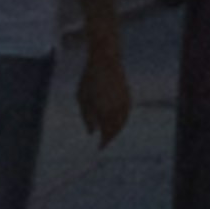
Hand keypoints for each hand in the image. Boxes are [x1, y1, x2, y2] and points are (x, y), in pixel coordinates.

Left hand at [70, 29, 134, 149]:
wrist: (106, 60)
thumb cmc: (89, 78)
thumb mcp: (82, 97)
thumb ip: (86, 116)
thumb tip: (91, 132)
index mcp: (105, 110)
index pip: (107, 133)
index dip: (103, 143)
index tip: (98, 148)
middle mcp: (117, 109)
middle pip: (115, 130)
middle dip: (109, 137)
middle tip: (102, 142)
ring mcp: (125, 103)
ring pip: (122, 123)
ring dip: (115, 130)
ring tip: (107, 133)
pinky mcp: (128, 98)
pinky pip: (125, 115)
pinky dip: (121, 121)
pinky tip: (114, 122)